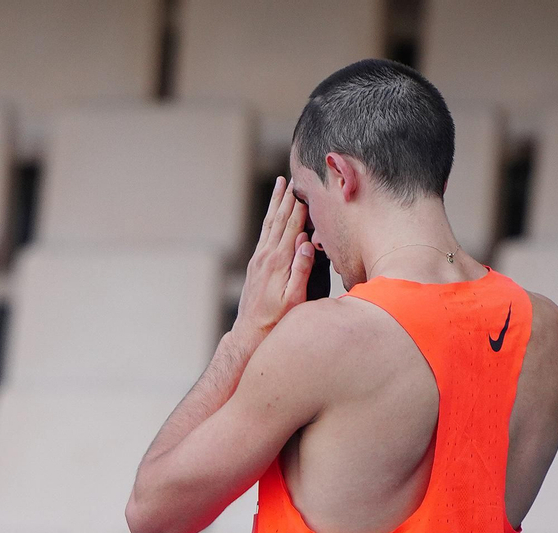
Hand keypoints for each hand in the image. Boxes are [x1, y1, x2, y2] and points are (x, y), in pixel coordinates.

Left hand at [235, 176, 314, 337]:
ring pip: (269, 224)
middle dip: (287, 197)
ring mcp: (259, 259)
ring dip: (275, 203)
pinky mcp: (256, 264)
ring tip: (280, 185)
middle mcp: (266, 256)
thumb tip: (306, 243)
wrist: (251, 331)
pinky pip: (264, 234)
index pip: (292, 227)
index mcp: (279, 261)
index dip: (299, 207)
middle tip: (292, 176)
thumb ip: (301, 270)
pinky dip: (269, 218)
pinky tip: (273, 212)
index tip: (305, 187)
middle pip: (279, 219)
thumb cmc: (278, 318)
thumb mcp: (295, 298)